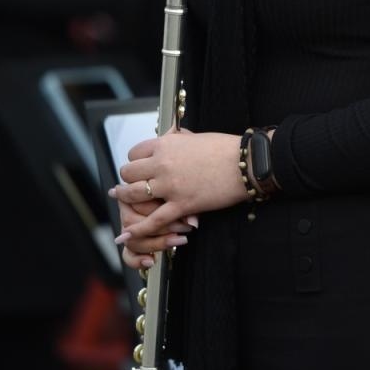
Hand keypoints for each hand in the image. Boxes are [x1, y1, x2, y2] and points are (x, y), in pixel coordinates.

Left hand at [110, 129, 246, 267]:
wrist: (245, 163)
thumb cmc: (225, 148)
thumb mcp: (195, 137)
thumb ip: (178, 139)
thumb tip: (170, 134)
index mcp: (166, 144)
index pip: (134, 153)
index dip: (135, 161)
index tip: (139, 167)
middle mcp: (163, 164)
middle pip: (128, 173)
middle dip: (127, 180)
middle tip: (130, 185)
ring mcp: (170, 186)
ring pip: (133, 194)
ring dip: (126, 199)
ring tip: (124, 202)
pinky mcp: (181, 205)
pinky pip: (153, 220)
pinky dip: (138, 229)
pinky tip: (126, 234)